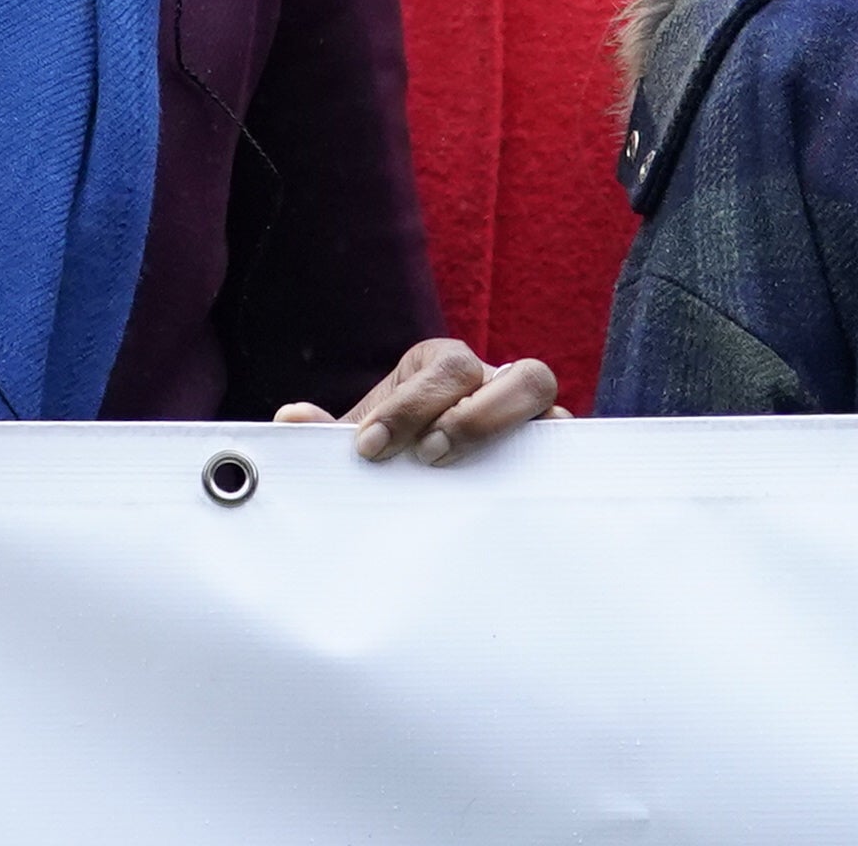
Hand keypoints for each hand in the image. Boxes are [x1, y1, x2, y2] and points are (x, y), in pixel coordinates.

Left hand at [280, 334, 557, 466]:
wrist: (429, 475)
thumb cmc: (396, 451)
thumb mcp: (362, 441)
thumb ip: (327, 434)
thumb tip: (289, 419)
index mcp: (439, 365)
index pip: (437, 369)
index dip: (405, 407)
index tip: (368, 448)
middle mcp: (490, 376)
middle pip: (498, 367)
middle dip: (464, 413)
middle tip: (425, 457)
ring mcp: (526, 410)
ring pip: (538, 386)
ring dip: (502, 423)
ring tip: (459, 467)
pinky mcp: (552, 446)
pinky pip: (569, 440)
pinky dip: (555, 455)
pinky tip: (520, 492)